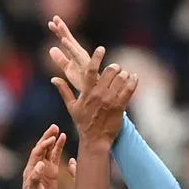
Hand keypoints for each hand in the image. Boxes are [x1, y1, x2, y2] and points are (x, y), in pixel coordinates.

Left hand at [21, 125, 75, 188]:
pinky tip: (63, 139)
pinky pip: (56, 157)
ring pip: (49, 150)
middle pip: (42, 148)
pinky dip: (59, 148)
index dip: (43, 145)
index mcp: (31, 169)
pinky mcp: (52, 171)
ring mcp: (45, 168)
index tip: (51, 139)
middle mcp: (37, 165)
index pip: (37, 153)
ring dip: (53, 140)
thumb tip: (40, 164)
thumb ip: (35, 178)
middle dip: (47, 137)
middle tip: (54, 127)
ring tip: (58, 130)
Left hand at [48, 16, 90, 91]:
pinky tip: (63, 40)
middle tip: (55, 17)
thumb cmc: (84, 82)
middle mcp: (80, 54)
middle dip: (62, 28)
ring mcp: (82, 60)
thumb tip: (51, 48)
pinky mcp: (84, 66)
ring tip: (58, 26)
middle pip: (69, 39)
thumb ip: (60, 59)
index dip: (58, 31)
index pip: (66, 40)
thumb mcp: (68, 69)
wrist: (95, 94)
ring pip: (72, 45)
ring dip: (65, 35)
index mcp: (75, 54)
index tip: (50, 22)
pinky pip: (76, 55)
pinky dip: (70, 47)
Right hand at [48, 20, 137, 145]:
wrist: (95, 140)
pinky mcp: (120, 107)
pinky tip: (134, 77)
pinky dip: (133, 81)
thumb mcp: (72, 107)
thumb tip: (53, 78)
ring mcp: (110, 101)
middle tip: (115, 68)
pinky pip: (129, 90)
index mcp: (87, 93)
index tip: (101, 48)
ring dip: (124, 74)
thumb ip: (64, 90)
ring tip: (124, 74)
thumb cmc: (83, 123)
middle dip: (114, 67)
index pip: (90, 70)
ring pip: (120, 79)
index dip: (96, 58)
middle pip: (109, 72)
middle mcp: (99, 95)